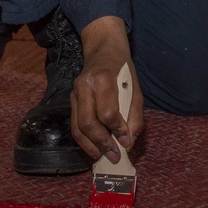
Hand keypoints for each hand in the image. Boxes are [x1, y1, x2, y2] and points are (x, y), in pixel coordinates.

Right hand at [70, 16, 143, 162]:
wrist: (103, 51)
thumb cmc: (123, 71)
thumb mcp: (136, 89)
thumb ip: (134, 115)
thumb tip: (128, 142)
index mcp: (103, 80)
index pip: (107, 113)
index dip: (117, 131)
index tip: (126, 142)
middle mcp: (85, 86)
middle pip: (88, 122)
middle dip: (101, 143)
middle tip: (114, 157)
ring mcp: (74, 93)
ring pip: (77, 126)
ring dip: (90, 146)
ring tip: (102, 156)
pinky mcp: (71, 99)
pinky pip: (74, 124)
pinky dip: (83, 140)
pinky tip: (94, 148)